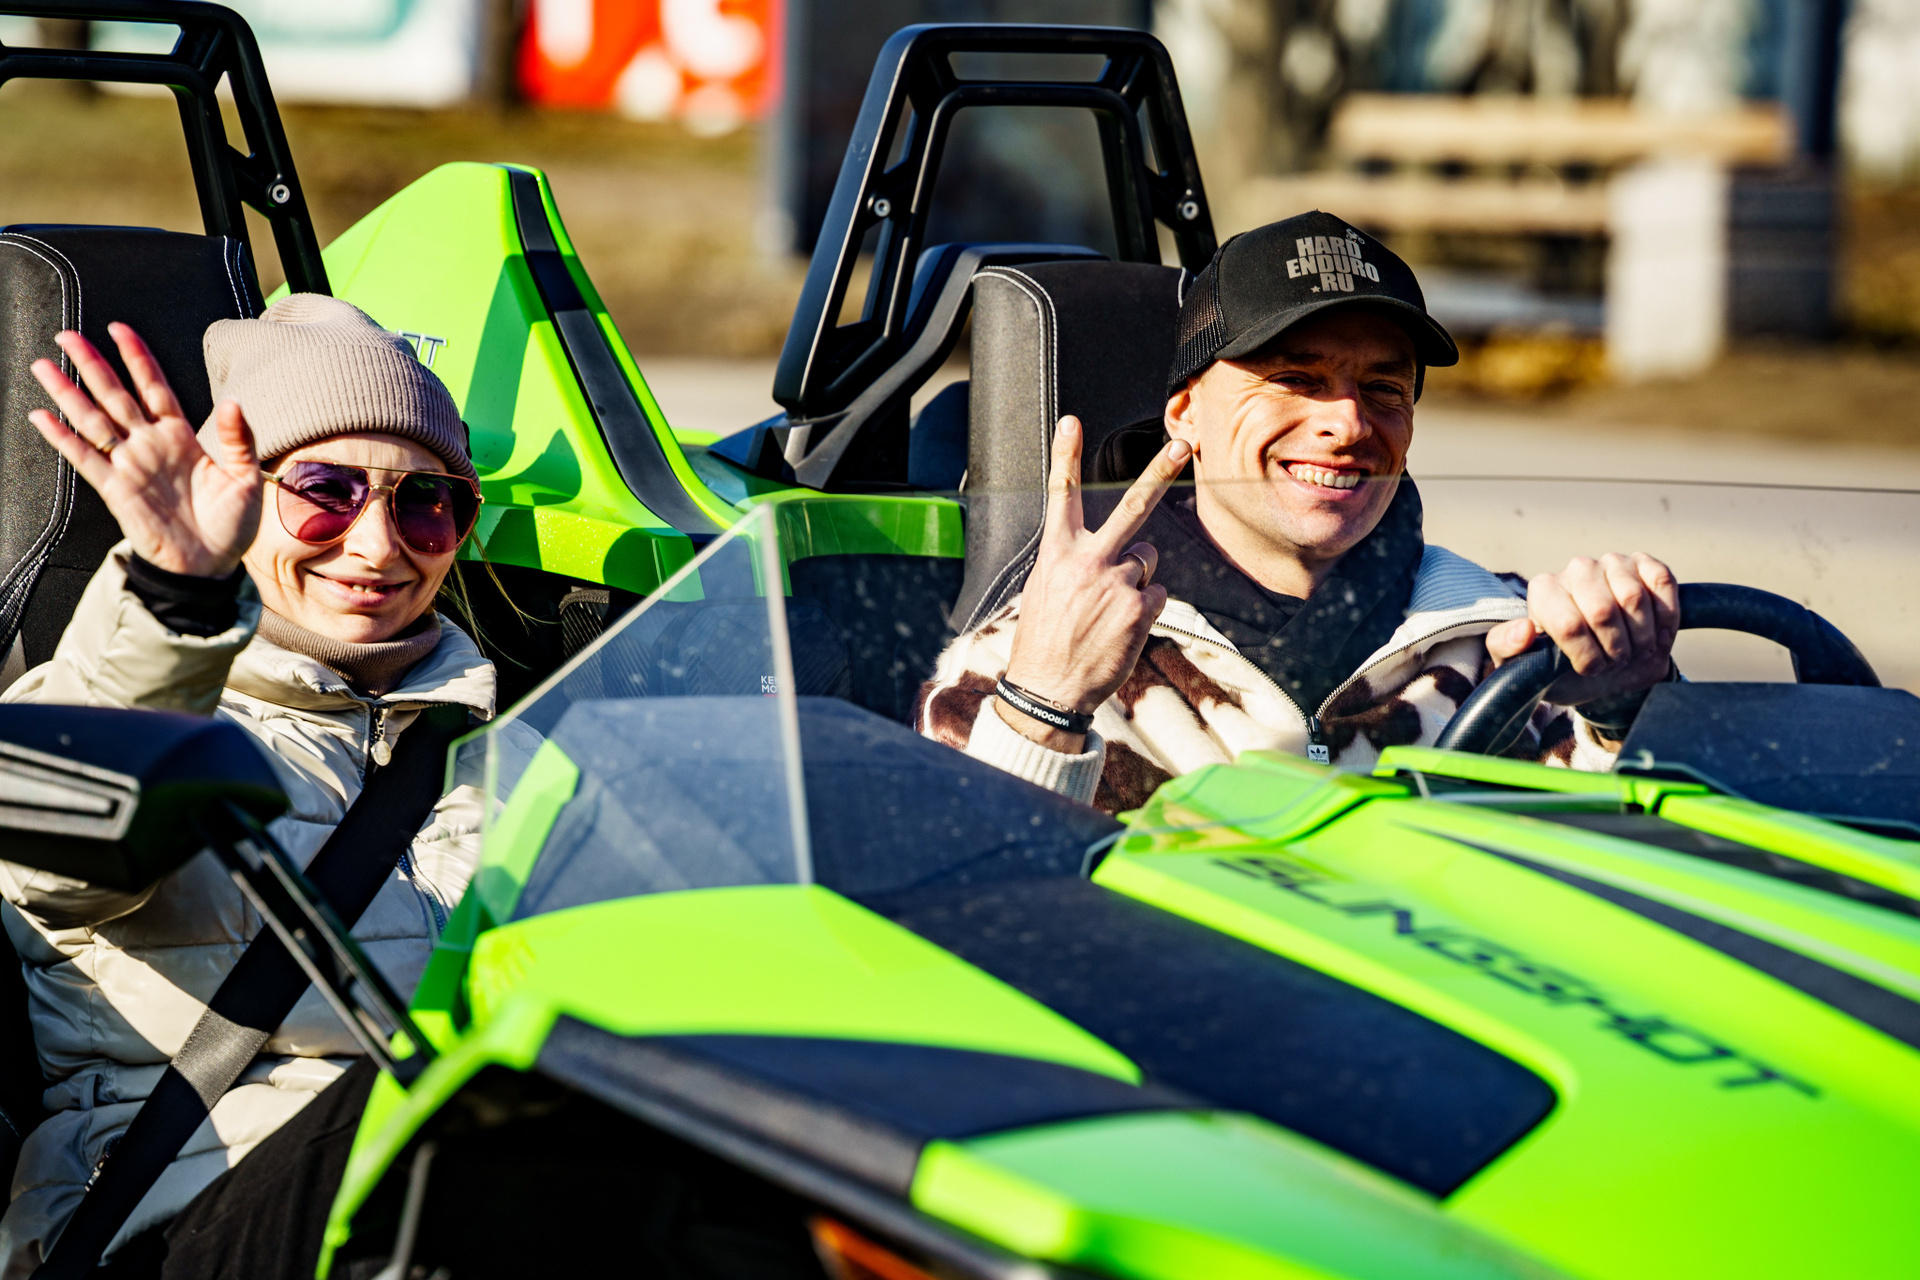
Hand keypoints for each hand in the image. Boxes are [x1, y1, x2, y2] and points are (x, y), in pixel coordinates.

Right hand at [28, 324, 261, 578]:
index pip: (155, 387)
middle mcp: (151, 445)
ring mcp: (131, 465)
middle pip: (115, 395)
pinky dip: (63, 438)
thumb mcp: (247, 478)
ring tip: (44, 365)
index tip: (120, 329)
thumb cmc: (231, 525)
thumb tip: (233, 402)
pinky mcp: (117, 490)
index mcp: (182, 436)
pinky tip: (43, 417)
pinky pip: (85, 459)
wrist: (211, 566)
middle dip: (92, 364)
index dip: (138, 358)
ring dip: (68, 393)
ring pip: (93, 420)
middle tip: (68, 336)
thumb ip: (238, 439)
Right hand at [997, 415, 1191, 750]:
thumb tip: (1105, 555)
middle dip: (1158, 473)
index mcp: (1056, 554)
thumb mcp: (1044, 591)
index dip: (1065, 456)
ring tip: (1109, 609)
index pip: (1060, 495)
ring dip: (1136, 577)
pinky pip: (1155, 594)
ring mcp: (1117, 583)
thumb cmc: (1044, 642)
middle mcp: (1089, 561)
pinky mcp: (1139, 608)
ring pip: (1147, 560)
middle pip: (1131, 507)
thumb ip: (1073, 564)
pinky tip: (1120, 628)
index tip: (1071, 423)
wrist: (1050, 690)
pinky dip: (1143, 608)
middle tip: (1182, 445)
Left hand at [1486, 552, 1679, 706]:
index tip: (1590, 670)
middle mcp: (1577, 568)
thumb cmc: (1562, 667)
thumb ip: (1507, 649)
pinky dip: (1666, 619)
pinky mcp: (1646, 564)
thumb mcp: (1526, 668)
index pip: (1568, 624)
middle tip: (1615, 662)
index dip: (1588, 656)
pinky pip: (1662, 585)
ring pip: (1635, 600)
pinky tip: (1656, 634)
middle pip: (1603, 612)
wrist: (1607, 666)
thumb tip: (1523, 630)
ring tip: (1633, 650)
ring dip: (1642, 638)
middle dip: (1615, 650)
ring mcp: (1613, 563)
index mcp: (1544, 589)